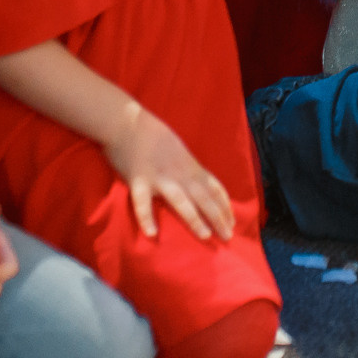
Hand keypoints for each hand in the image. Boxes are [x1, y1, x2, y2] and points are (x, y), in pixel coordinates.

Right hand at [103, 106, 234, 240]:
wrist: (125, 121)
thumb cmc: (150, 132)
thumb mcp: (177, 147)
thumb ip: (186, 166)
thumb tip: (196, 182)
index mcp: (189, 164)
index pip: (213, 187)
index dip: (224, 205)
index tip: (233, 222)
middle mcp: (179, 172)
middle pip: (203, 197)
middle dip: (218, 217)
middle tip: (228, 237)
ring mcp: (159, 176)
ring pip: (181, 200)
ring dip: (194, 218)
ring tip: (205, 236)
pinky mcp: (138, 179)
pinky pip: (142, 202)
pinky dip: (147, 218)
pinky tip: (152, 234)